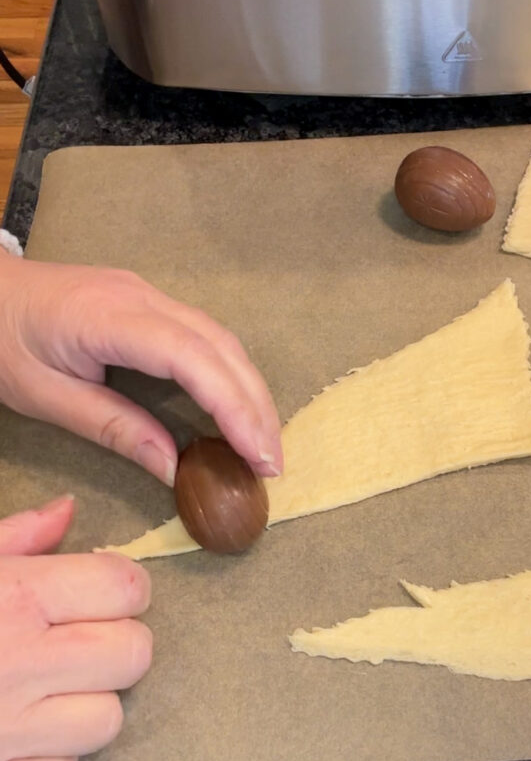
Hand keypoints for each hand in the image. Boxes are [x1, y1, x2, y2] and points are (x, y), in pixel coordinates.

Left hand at [0, 253, 282, 482]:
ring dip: (249, 391)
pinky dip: (231, 376)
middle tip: (273, 464)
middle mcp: (141, 297)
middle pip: (220, 348)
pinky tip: (237, 410)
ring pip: (221, 340)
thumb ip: (112, 428)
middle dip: (255, 407)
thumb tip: (174, 466)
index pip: (192, 358)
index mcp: (108, 318)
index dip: (233, 407)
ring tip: (263, 445)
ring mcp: (149, 294)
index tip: (258, 455)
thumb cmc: (0, 342)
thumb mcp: (44, 396)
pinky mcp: (150, 303)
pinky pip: (205, 337)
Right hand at [0, 496, 151, 760]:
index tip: (96, 590)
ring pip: (109, 721)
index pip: (124, 588)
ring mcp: (8, 732)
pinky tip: (24, 729)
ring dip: (90, 701)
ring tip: (50, 685)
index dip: (118, 587)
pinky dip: (51, 756)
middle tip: (77, 636)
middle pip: (134, 654)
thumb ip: (14, 538)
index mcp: (14, 600)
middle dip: (115, 641)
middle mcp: (19, 664)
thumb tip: (69, 511)